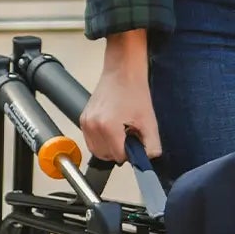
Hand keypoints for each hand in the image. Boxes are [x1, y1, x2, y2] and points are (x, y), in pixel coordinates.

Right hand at [80, 31, 159, 163]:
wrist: (122, 72)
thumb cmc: (134, 91)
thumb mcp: (149, 121)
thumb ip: (151, 146)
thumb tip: (148, 161)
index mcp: (108, 127)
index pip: (119, 156)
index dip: (131, 153)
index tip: (137, 142)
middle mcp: (92, 126)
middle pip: (106, 156)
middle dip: (119, 151)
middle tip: (130, 136)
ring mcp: (85, 122)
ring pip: (97, 150)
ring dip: (110, 147)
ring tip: (121, 132)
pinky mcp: (83, 119)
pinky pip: (91, 140)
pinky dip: (102, 140)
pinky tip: (113, 129)